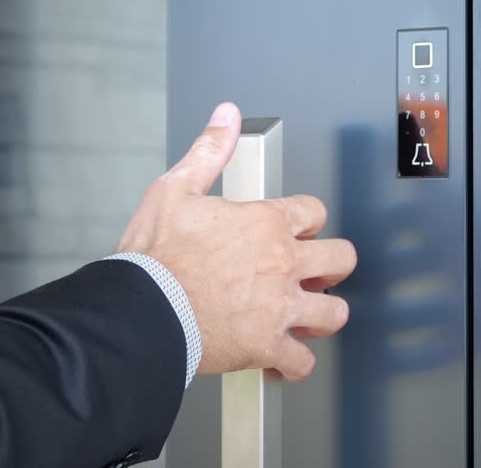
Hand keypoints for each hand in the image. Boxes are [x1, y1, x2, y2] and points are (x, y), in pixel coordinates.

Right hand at [116, 102, 356, 381]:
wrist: (139, 311)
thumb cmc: (153, 257)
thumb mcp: (174, 188)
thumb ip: (208, 151)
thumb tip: (225, 116)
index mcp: (265, 223)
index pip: (314, 212)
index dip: (306, 220)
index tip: (297, 230)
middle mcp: (281, 263)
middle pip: (341, 259)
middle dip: (330, 265)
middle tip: (312, 272)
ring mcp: (279, 307)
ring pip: (333, 312)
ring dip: (322, 315)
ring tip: (305, 316)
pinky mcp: (267, 346)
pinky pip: (301, 363)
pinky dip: (293, 364)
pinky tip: (281, 359)